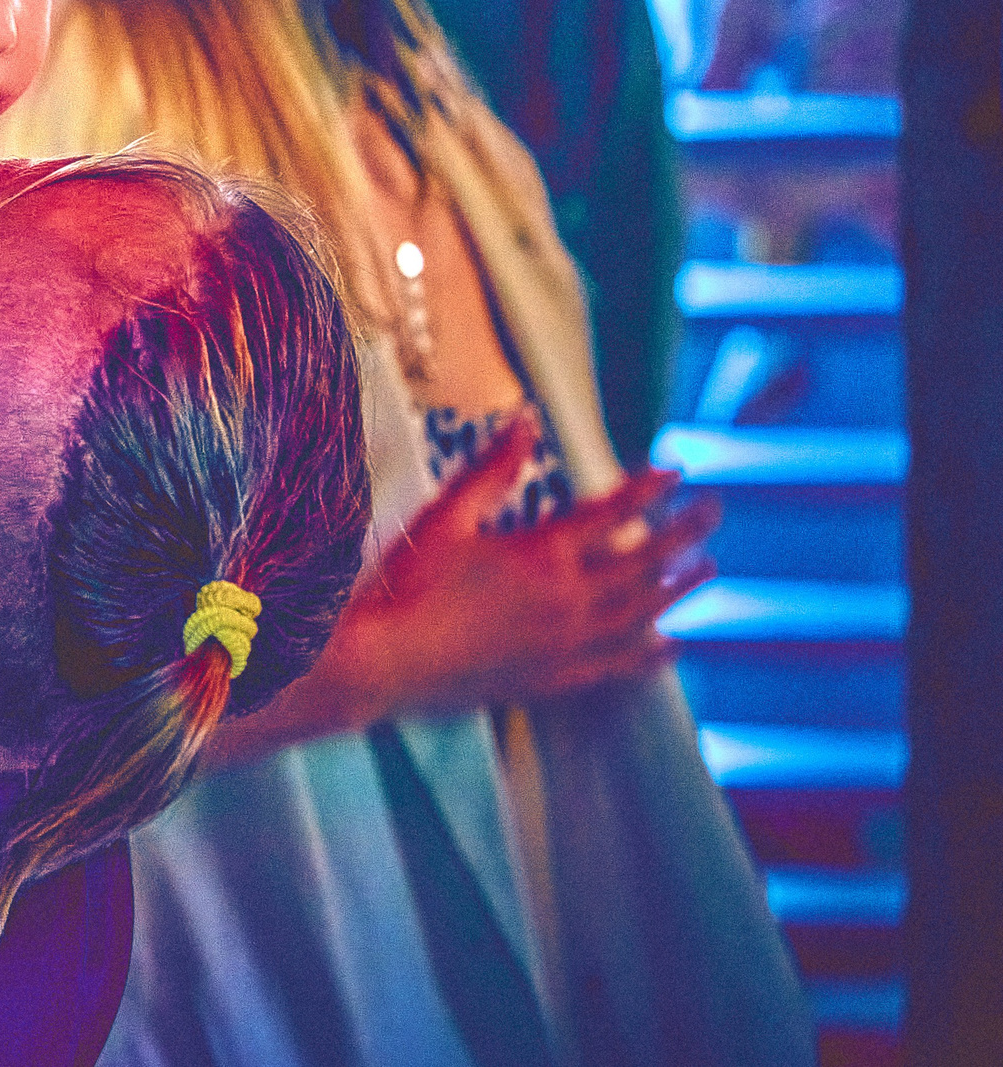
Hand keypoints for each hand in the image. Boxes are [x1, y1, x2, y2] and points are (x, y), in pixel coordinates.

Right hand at [334, 413, 719, 718]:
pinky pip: (621, 665)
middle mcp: (568, 600)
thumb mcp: (445, 517)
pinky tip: (673, 644)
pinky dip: (654, 653)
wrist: (386, 662)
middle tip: (714, 511)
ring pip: (643, 613)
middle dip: (683, 533)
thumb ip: (492, 470)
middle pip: (643, 562)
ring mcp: (567, 644)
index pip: (612, 513)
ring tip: (708, 569)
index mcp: (542, 554)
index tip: (676, 470)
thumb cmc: (408, 586)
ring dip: (680, 589)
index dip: (647, 488)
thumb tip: (525, 421)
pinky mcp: (555, 679)